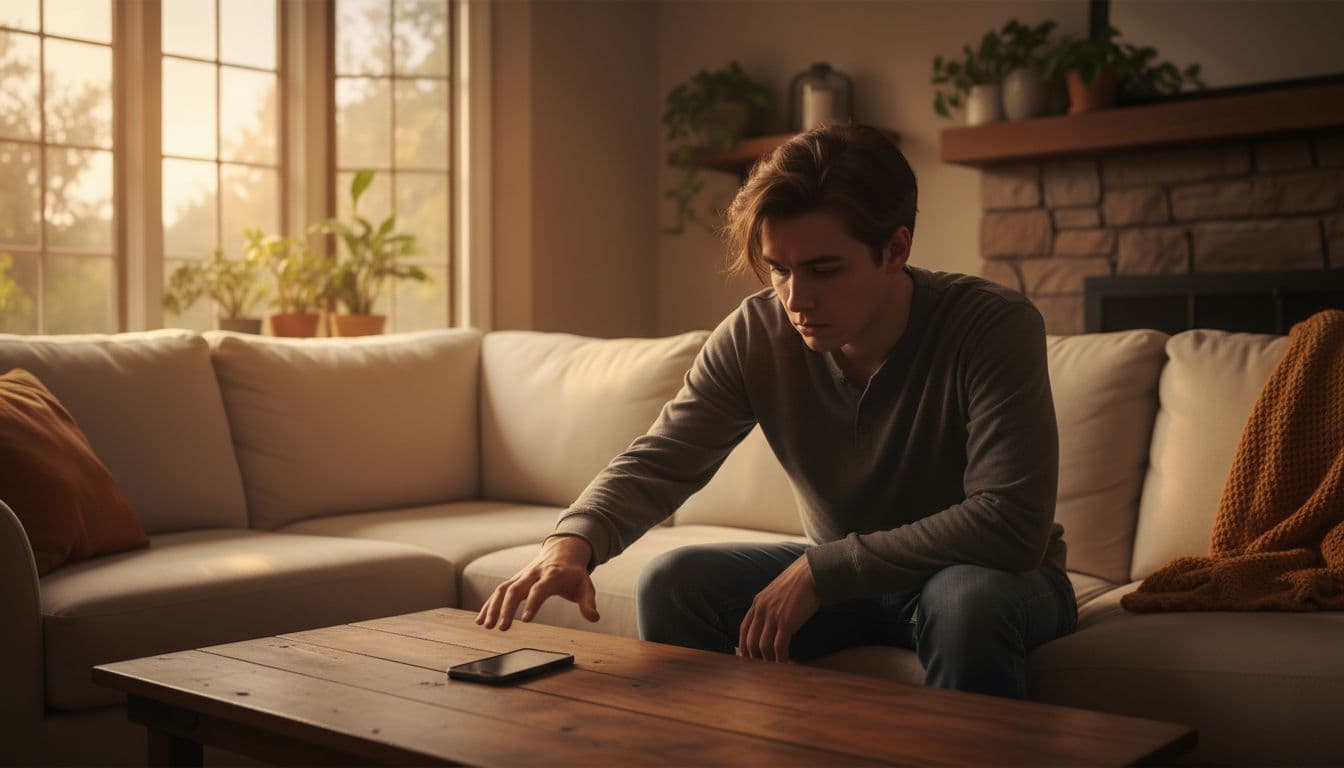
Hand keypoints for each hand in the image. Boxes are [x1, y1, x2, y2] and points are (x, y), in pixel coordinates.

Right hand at [475, 535, 599, 630]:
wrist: (563, 551)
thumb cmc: (574, 573)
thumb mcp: (586, 586)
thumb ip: (588, 602)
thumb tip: (594, 617)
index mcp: (552, 575)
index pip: (539, 589)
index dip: (533, 603)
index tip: (526, 620)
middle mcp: (533, 574)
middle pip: (515, 589)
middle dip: (507, 608)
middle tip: (502, 628)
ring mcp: (522, 576)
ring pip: (503, 589)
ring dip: (493, 607)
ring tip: (486, 626)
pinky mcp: (515, 580)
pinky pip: (499, 591)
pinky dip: (489, 605)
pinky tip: (481, 620)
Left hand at [737, 554, 819, 661]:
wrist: (811, 573)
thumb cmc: (799, 583)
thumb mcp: (777, 593)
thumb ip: (770, 606)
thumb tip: (772, 623)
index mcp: (757, 602)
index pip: (744, 628)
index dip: (743, 645)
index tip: (746, 657)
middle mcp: (761, 609)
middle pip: (750, 640)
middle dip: (754, 657)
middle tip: (759, 668)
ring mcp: (772, 616)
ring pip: (763, 646)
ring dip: (768, 660)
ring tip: (774, 668)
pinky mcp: (786, 622)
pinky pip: (779, 646)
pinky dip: (781, 657)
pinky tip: (785, 662)